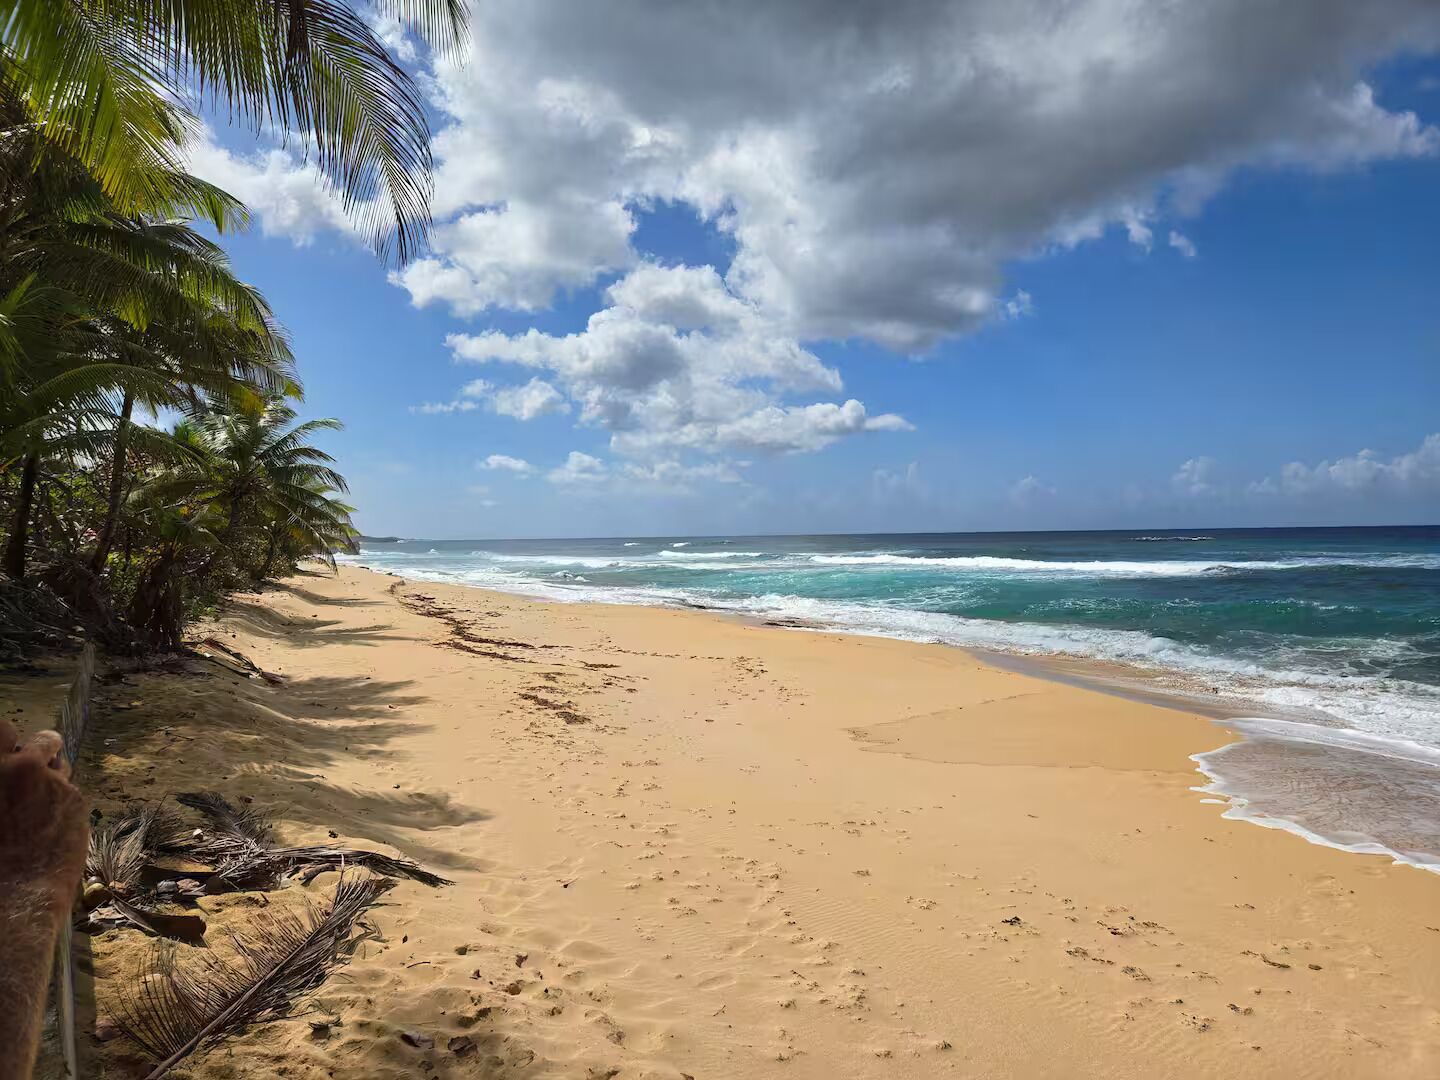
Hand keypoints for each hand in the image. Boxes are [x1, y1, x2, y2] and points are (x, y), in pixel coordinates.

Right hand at [0, 719, 87, 909]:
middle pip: (42, 739)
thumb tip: (6, 778)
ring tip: (41, 802)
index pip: (1, 729)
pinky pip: (70, 789)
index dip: (5, 739)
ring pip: (61, 764)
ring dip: (53, 776)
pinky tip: (51, 824)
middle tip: (30, 768)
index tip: (7, 751)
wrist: (12, 897)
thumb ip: (0, 785)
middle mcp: (20, 768)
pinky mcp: (75, 799)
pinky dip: (62, 800)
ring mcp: (52, 782)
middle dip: (39, 749)